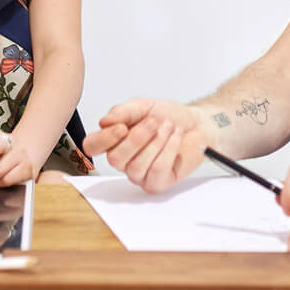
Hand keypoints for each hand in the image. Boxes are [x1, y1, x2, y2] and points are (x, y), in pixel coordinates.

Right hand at [84, 99, 208, 192]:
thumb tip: (104, 121)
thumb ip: (123, 111)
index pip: (92, 146)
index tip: (123, 126)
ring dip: (156, 143)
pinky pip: (156, 171)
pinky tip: (175, 138)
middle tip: (153, 122)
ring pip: (136, 166)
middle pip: (115, 159)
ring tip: (168, 128)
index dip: (104, 138)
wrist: (197, 124)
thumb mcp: (144, 106)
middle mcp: (124, 160)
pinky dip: (168, 150)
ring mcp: (140, 174)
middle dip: (137, 138)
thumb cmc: (169, 116)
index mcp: (114, 140)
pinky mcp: (158, 183)